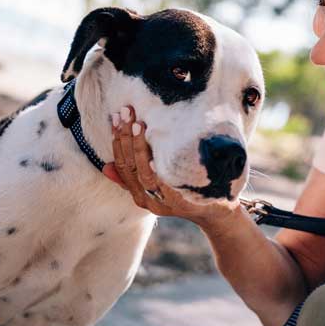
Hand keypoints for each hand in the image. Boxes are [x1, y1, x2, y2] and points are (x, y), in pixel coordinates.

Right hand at [104, 105, 238, 229]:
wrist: (217, 212)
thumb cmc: (187, 194)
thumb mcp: (158, 187)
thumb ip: (134, 178)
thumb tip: (107, 166)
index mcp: (140, 196)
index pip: (122, 166)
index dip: (117, 142)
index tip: (115, 118)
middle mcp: (149, 201)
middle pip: (131, 167)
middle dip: (125, 138)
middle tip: (126, 112)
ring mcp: (165, 203)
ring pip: (145, 174)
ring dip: (140, 148)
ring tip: (139, 125)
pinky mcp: (182, 203)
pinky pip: (167, 186)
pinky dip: (158, 171)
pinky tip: (154, 157)